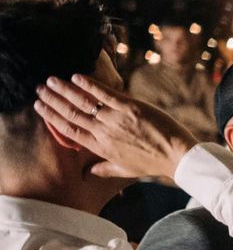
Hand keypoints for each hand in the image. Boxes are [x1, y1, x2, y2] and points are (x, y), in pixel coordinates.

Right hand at [35, 74, 197, 180]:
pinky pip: (105, 94)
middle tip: (39, 89)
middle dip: (53, 100)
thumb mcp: (125, 170)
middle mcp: (104, 132)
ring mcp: (116, 119)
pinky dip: (90, 84)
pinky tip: (76, 76)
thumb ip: (104, 169)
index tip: (39, 106)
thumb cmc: (152, 163)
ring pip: (84, 102)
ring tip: (51, 80)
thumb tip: (89, 173)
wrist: (177, 156)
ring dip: (65, 90)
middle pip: (71, 114)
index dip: (52, 117)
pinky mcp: (130, 107)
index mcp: (100, 147)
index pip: (68, 130)